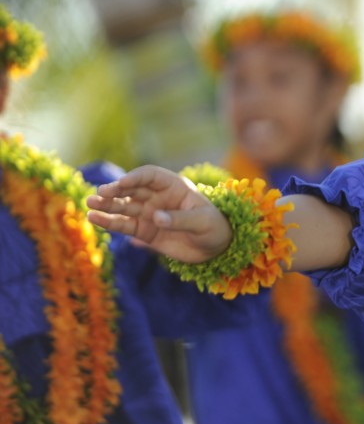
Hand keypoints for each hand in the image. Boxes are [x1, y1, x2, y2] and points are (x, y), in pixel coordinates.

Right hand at [86, 165, 231, 262]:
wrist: (215, 247)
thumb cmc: (214, 227)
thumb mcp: (203, 222)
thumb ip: (180, 219)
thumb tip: (156, 218)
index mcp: (174, 186)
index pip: (150, 175)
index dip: (135, 177)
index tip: (122, 183)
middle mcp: (157, 197)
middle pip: (132, 189)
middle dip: (116, 190)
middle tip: (100, 193)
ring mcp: (149, 213)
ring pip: (124, 206)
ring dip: (107, 205)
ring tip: (90, 204)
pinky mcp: (144, 231)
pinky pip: (124, 225)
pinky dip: (109, 222)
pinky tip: (94, 218)